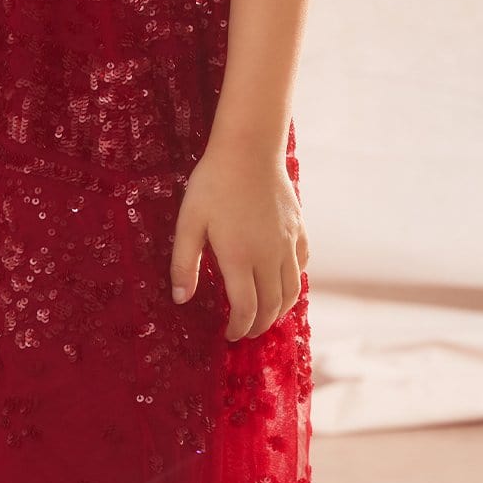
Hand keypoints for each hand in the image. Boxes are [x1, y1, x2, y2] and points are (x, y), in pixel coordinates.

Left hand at [170, 137, 308, 341]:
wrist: (249, 148)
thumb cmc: (214, 182)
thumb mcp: (189, 221)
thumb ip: (184, 262)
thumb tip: (181, 298)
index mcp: (239, 258)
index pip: (246, 309)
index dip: (239, 328)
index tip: (229, 335)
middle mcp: (269, 256)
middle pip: (272, 306)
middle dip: (259, 325)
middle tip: (246, 332)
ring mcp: (287, 243)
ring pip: (291, 290)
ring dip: (280, 310)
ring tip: (265, 315)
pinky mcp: (298, 229)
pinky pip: (302, 265)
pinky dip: (294, 283)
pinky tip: (282, 282)